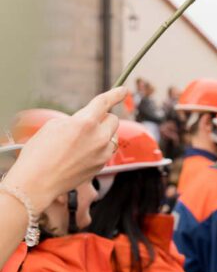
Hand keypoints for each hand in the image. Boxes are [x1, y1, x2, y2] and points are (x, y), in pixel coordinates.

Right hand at [4, 87, 125, 208]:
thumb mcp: (54, 126)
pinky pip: (108, 150)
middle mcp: (99, 137)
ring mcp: (103, 153)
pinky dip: (100, 147)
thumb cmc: (40, 152)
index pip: (104, 102)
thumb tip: (88, 121)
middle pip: (113, 119)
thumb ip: (77, 119)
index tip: (123, 90)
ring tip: (82, 141)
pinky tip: (83, 153)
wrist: (38, 181)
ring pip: (113, 136)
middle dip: (103, 118)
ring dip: (103, 134)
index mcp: (85, 123)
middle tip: (87, 123)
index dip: (115, 94)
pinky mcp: (103, 165)